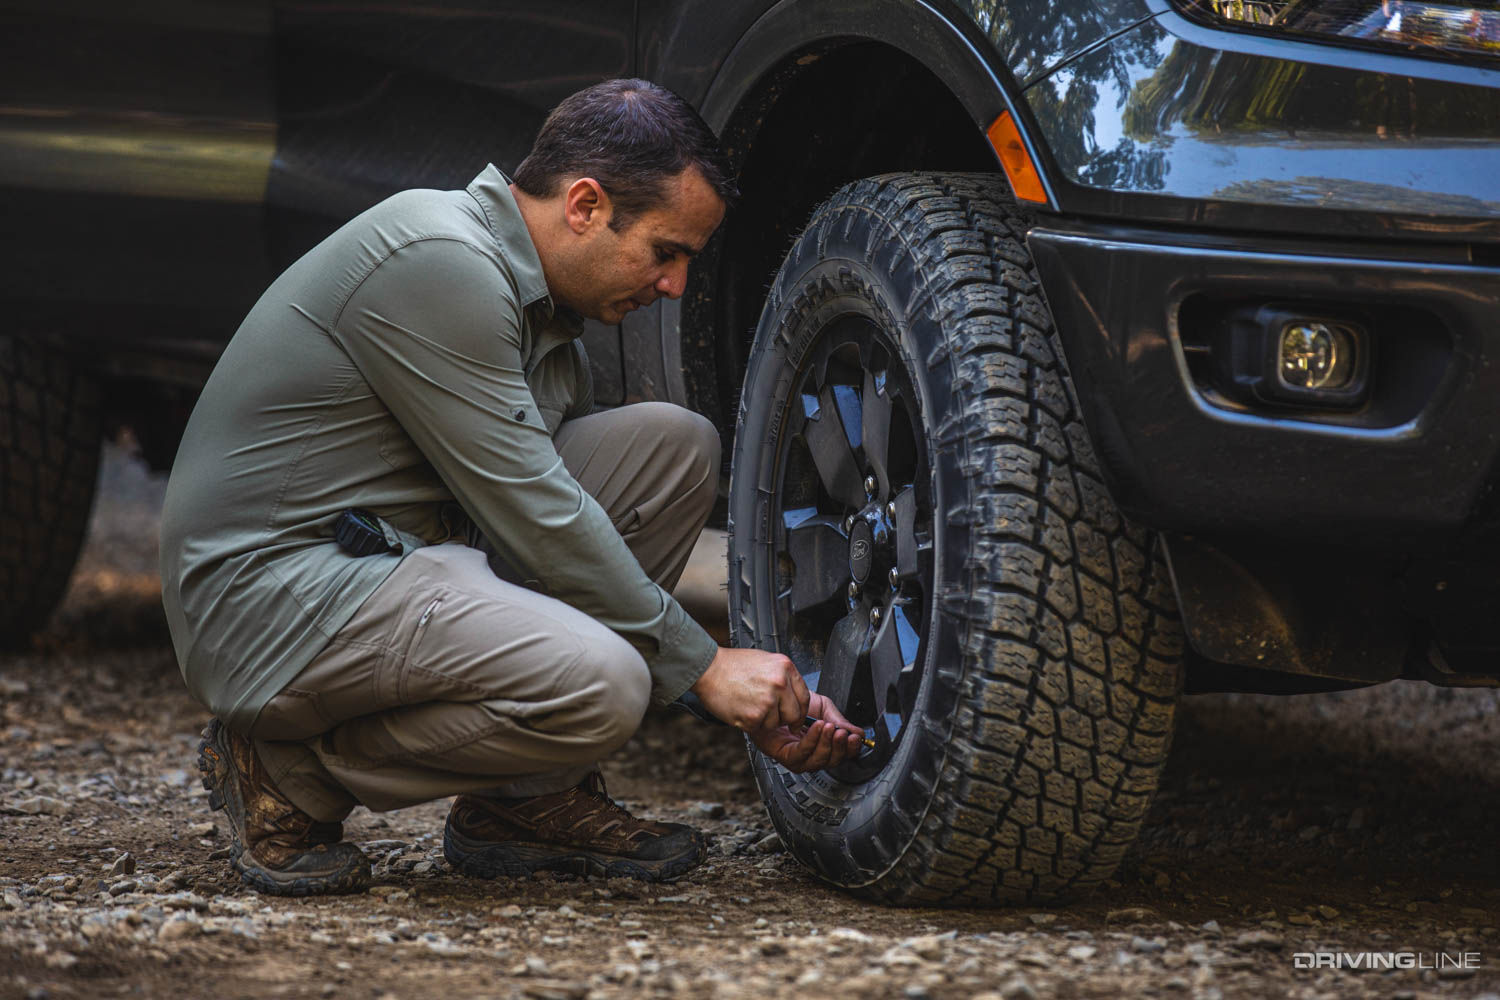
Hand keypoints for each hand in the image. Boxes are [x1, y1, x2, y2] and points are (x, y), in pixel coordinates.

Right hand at [690, 646, 809, 731]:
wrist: (708, 669)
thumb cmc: (732, 665)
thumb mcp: (766, 661)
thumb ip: (783, 677)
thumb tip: (794, 696)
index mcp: (785, 667)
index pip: (804, 697)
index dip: (800, 710)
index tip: (796, 716)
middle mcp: (780, 683)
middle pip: (794, 714)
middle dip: (784, 718)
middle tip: (770, 715)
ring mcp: (767, 701)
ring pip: (776, 723)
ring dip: (764, 720)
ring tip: (749, 704)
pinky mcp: (754, 716)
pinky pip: (759, 728)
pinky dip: (750, 723)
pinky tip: (741, 708)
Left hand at [747, 693, 864, 772]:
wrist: (771, 695)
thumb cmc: (791, 701)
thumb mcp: (822, 707)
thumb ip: (840, 721)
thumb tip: (858, 733)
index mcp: (822, 743)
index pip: (841, 754)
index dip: (851, 749)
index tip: (855, 738)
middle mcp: (810, 753)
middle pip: (831, 762)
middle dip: (840, 748)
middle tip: (843, 733)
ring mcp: (797, 757)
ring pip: (817, 762)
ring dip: (826, 744)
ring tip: (830, 728)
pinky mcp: (783, 755)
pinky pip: (801, 754)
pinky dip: (812, 741)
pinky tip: (816, 727)